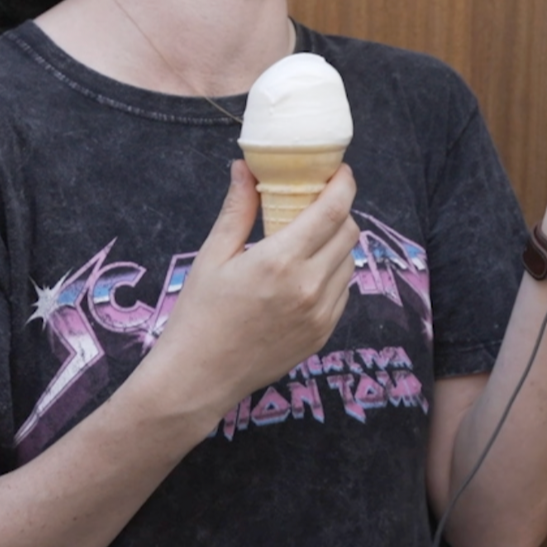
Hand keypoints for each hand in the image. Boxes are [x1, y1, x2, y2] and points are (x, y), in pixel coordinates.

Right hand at [147, 161, 361, 415]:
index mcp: (281, 261)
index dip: (344, 183)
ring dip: (335, 244)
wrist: (198, 378)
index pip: (334, 210)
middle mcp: (309, 286)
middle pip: (349, 232)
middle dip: (339, 211)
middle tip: (316, 204)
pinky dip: (332, 275)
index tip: (338, 171)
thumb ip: (237, 210)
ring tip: (306, 242)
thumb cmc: (198, 315)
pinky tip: (304, 276)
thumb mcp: (212, 257)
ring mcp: (321, 313)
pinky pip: (343, 291)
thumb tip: (244, 167)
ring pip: (349, 262)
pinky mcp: (323, 333)